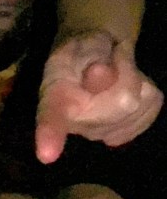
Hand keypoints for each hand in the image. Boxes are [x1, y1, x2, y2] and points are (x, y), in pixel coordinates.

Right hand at [36, 31, 163, 163]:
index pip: (51, 121)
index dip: (49, 137)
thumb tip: (100, 73)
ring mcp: (101, 133)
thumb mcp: (79, 44)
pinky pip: (151, 104)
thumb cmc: (80, 53)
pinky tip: (129, 86)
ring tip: (116, 70)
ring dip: (134, 77)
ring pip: (137, 103)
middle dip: (123, 72)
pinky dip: (146, 88)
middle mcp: (74, 126)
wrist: (93, 57)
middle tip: (106, 60)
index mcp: (54, 101)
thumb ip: (89, 55)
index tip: (46, 154)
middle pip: (120, 103)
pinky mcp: (127, 131)